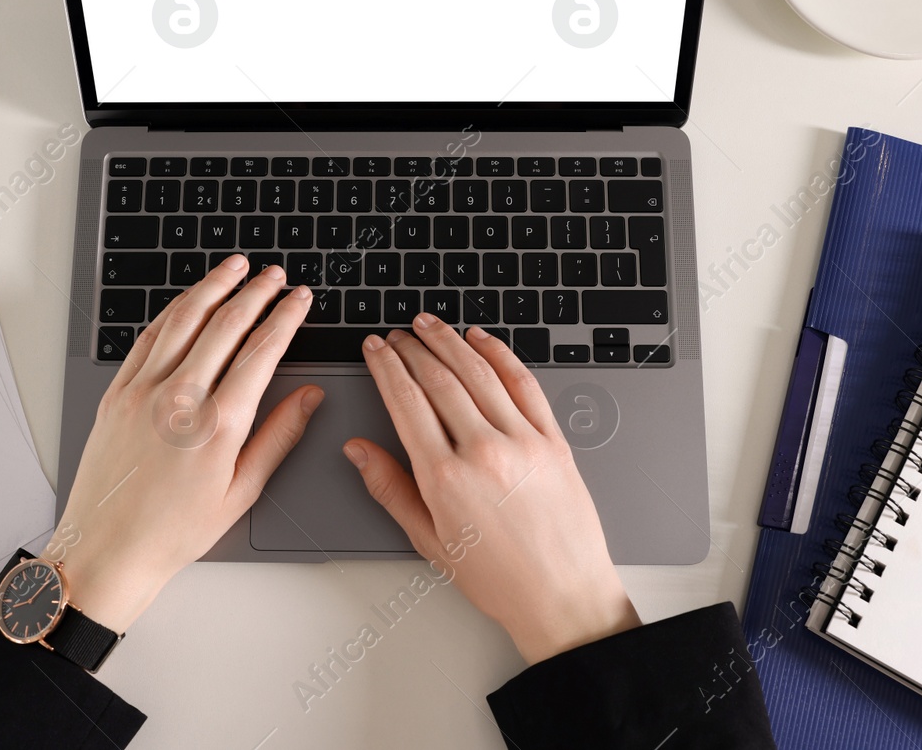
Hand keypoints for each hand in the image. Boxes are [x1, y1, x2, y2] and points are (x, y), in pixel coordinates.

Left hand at [48, 255, 321, 634]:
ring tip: (235, 268)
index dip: (286, 317)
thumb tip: (309, 397)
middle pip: (225, 325)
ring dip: (213, 287)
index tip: (300, 298)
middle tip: (274, 275)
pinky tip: (188, 301)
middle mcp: (179, 400)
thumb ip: (278, 436)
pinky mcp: (116, 394)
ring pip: (184, 320)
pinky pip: (148, 338)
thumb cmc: (174, 532)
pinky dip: (173, 311)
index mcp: (217, 426)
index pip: (262, 351)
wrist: (107, 551)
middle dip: (255, 292)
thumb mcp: (241, 492)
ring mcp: (142, 392)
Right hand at [347, 316, 639, 663]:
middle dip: (411, 349)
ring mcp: (522, 441)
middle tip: (397, 335)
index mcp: (445, 478)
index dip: (385, 367)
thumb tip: (359, 451)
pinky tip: (481, 339)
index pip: (406, 401)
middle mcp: (483, 451)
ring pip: (478, 372)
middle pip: (438, 379)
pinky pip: (524, 383)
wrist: (562, 596)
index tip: (375, 348)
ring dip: (449, 341)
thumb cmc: (498, 578)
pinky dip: (499, 354)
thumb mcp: (429, 540)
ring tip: (429, 325)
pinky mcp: (554, 440)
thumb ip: (390, 488)